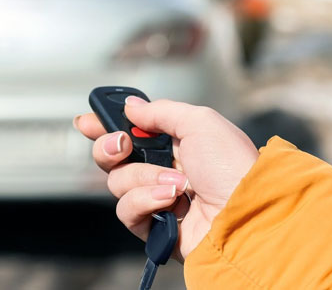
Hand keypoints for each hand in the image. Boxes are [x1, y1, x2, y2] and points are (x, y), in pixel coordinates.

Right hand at [74, 97, 258, 259]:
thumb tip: (131, 106)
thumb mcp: (200, 122)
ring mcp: (156, 199)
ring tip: (177, 183)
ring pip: (117, 182)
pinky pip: (127, 209)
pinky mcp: (153, 226)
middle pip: (111, 157)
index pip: (129, 131)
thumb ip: (160, 111)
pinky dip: (146, 201)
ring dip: (144, 178)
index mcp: (174, 143)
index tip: (86, 121)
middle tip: (123, 145)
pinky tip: (172, 203)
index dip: (104, 126)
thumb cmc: (232, 167)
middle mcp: (162, 169)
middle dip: (109, 147)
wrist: (246, 213)